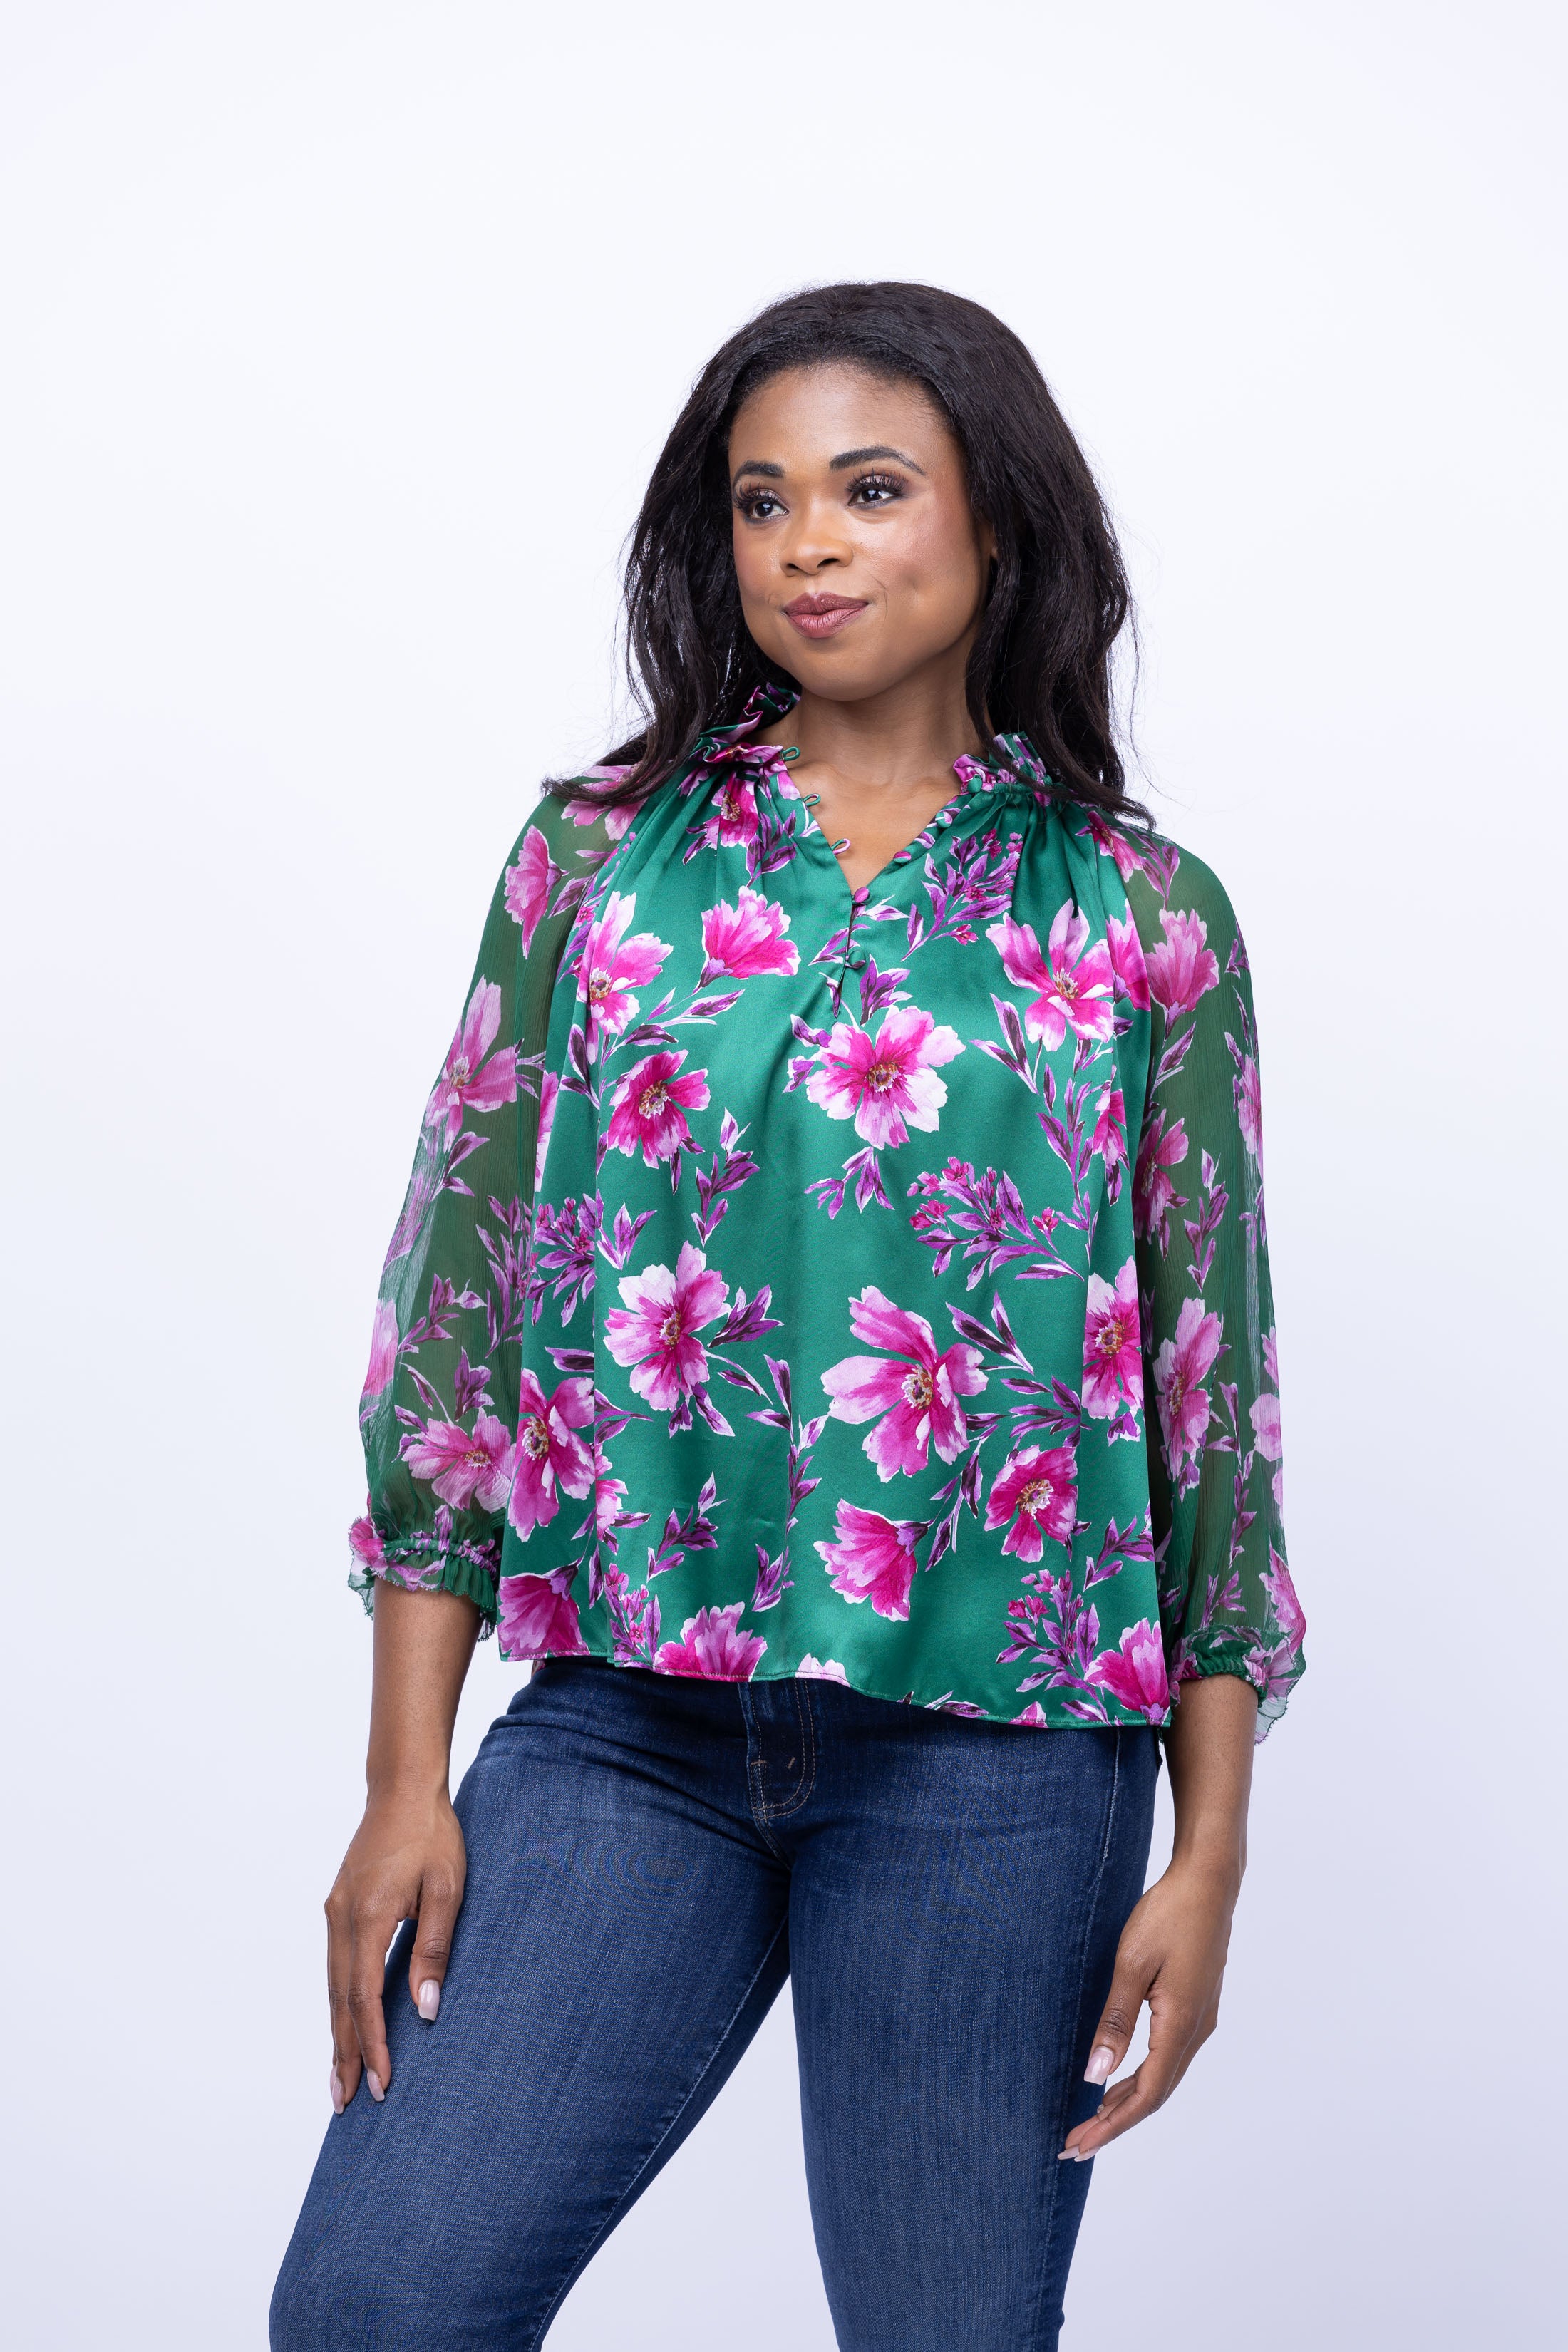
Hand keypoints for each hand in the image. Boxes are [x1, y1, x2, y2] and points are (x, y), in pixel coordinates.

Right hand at [324, 1783, 465, 2109]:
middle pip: (339, 2000)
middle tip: (345, 2103)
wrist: (402, 1789)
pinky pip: (335, 1966)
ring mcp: (335, 1912)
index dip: (373, 2043)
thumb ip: (434, 1948)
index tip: (380, 2083)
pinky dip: (337, 2002)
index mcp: (368, 1917)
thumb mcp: (447, 1889)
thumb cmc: (433, 1835)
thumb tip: (426, 2008)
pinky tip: (343, 2022)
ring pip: (332, 1986)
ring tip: (339, 2078)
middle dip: (344, 2053)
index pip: (366, 1996)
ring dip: (337, 2033)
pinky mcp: (339, 1906)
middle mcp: (342, 1919)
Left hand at [1059, 1852, 1238, 2160]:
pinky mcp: (1196, 2007)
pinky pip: (1168, 2058)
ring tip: (1091, 2120)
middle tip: (1074, 2143)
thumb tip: (1095, 2076)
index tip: (1079, 2144)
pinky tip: (1119, 2079)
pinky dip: (1141, 2078)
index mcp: (1180, 2025)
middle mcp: (1196, 2031)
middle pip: (1155, 2095)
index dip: (1112, 2125)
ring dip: (1128, 2102)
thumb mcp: (1132, 1964)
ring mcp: (1200, 2020)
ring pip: (1163, 2078)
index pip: (1146, 2095)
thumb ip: (1115, 2022)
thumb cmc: (1169, 1915)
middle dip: (1114, 2123)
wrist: (1209, 1882)